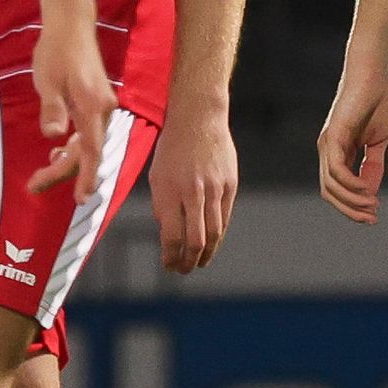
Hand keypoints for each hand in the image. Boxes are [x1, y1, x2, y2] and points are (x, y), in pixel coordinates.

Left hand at [25, 20, 115, 193]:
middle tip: (36, 185)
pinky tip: (59, 149)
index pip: (92, 151)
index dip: (86, 177)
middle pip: (89, 151)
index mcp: (93, 106)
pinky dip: (76, 146)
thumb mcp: (47, 81)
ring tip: (43, 173)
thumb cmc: (57, 50)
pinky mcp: (98, 101)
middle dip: (64, 172)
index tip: (80, 198)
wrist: (71, 24)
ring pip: (90, 143)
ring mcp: (103, 105)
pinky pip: (90, 132)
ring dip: (69, 160)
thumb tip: (54, 136)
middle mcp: (104, 109)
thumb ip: (52, 110)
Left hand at [149, 105, 239, 274]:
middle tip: (184, 270)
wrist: (199, 118)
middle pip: (195, 240)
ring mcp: (214, 189)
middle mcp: (192, 192)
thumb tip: (169, 236)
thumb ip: (163, 207)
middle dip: (189, 261)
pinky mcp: (230, 185)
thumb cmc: (173, 148)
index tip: (168, 265)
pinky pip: (225, 217)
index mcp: (169, 190)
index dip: (171, 257)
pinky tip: (212, 242)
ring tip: (199, 262)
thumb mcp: (157, 176)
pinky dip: (218, 235)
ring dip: (206, 254)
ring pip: (214, 233)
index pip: (172, 237)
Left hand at [316, 61, 387, 223]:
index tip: (374, 213)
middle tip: (372, 218)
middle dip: (351, 210)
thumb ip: (373, 164)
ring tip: (372, 205)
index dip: (353, 205)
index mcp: (338, 152)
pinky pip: (336, 169)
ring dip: (352, 201)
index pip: (337, 189)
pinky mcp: (334, 135)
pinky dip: (350, 184)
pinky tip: (367, 190)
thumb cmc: (377, 101)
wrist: (373, 74)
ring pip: (331, 186)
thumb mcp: (378, 141)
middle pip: (330, 193)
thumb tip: (371, 191)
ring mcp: (328, 144)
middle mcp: (328, 150)